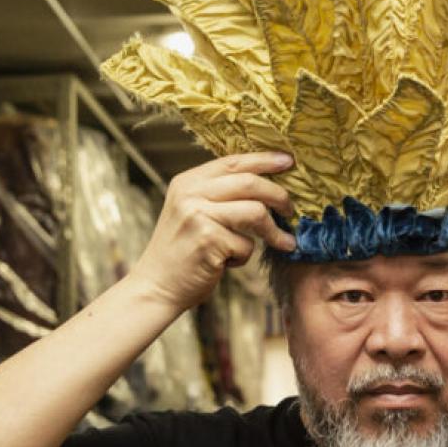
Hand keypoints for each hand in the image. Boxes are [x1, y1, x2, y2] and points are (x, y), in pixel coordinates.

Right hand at [128, 152, 296, 311]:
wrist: (156, 286)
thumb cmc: (182, 251)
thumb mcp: (191, 212)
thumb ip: (218, 195)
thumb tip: (266, 184)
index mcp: (187, 181)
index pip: (233, 161)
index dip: (264, 160)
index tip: (289, 161)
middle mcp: (190, 193)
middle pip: (250, 183)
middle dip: (279, 196)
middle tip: (292, 210)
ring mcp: (197, 216)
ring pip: (256, 212)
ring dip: (274, 231)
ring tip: (283, 242)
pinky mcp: (208, 241)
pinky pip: (246, 245)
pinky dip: (243, 256)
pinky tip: (227, 263)